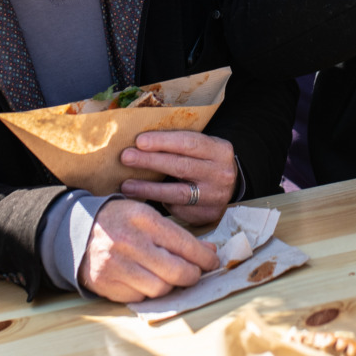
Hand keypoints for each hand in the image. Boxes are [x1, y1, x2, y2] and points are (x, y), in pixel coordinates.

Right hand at [78, 198, 218, 301]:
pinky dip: (148, 292)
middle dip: (192, 275)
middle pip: (176, 272)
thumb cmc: (120, 220)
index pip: (184, 244)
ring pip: (160, 289)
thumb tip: (208, 250)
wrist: (77, 230)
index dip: (204, 257)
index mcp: (143, 220)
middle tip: (195, 273)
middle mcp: (130, 243)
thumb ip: (177, 234)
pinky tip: (148, 280)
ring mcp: (116, 266)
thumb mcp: (147, 216)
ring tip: (171, 277)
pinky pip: (140, 298)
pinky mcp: (106, 284)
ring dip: (171, 286)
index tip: (212, 261)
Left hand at [119, 131, 236, 224]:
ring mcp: (215, 196)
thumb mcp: (203, 148)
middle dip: (150, 161)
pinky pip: (179, 209)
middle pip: (181, 167)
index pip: (189, 143)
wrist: (229, 188)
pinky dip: (160, 203)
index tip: (139, 141)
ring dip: (148, 188)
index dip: (163, 142)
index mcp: (220, 151)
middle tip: (126, 157)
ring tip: (126, 185)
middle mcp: (221, 174)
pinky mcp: (207, 214)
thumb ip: (181, 144)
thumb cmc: (206, 162)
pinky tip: (143, 199)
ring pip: (177, 193)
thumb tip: (141, 142)